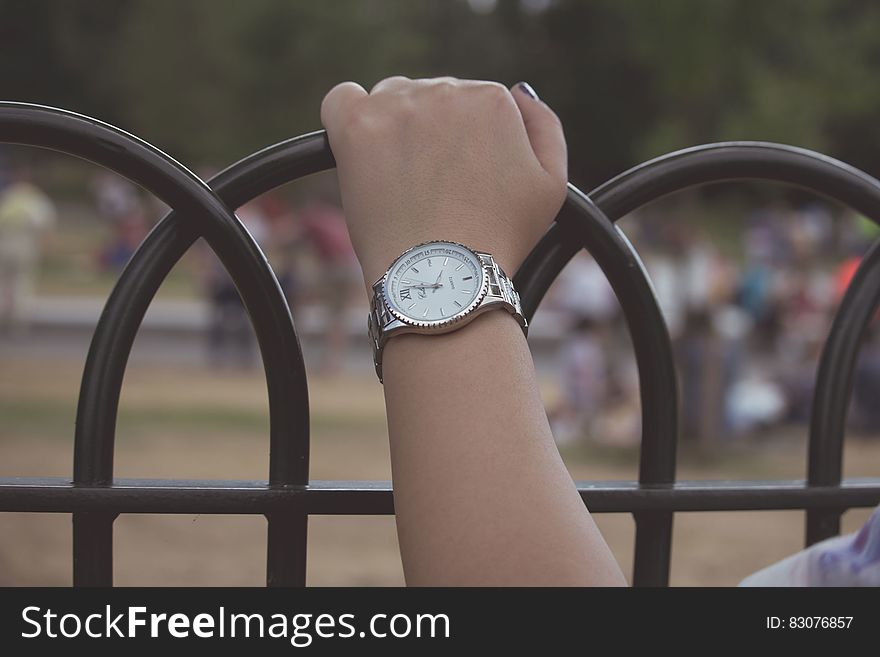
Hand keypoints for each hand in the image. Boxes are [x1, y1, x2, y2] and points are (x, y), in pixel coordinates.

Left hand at [320, 77, 567, 288]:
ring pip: (389, 100)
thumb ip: (544, 126)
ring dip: (393, 129)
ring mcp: (397, 107)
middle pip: (431, 99)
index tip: (462, 181)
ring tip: (401, 182)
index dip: (466, 144)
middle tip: (432, 188)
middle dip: (431, 136)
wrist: (444, 276)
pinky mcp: (357, 127)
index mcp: (493, 99)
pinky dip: (347, 116)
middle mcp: (445, 91)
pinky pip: (341, 99)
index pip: (472, 103)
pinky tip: (359, 148)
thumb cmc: (500, 238)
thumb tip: (518, 91)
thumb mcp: (551, 184)